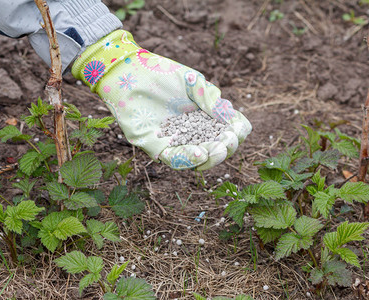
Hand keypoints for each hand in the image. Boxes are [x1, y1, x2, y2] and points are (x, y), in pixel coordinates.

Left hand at [72, 30, 250, 169]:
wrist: (129, 71)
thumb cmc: (160, 73)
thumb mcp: (193, 82)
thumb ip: (211, 98)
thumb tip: (230, 117)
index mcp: (203, 117)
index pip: (226, 131)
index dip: (236, 133)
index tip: (239, 129)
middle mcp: (190, 133)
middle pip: (215, 149)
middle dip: (226, 148)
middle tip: (229, 141)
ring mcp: (174, 142)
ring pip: (197, 159)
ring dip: (211, 157)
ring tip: (219, 149)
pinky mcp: (156, 147)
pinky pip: (174, 160)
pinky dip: (189, 159)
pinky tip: (201, 152)